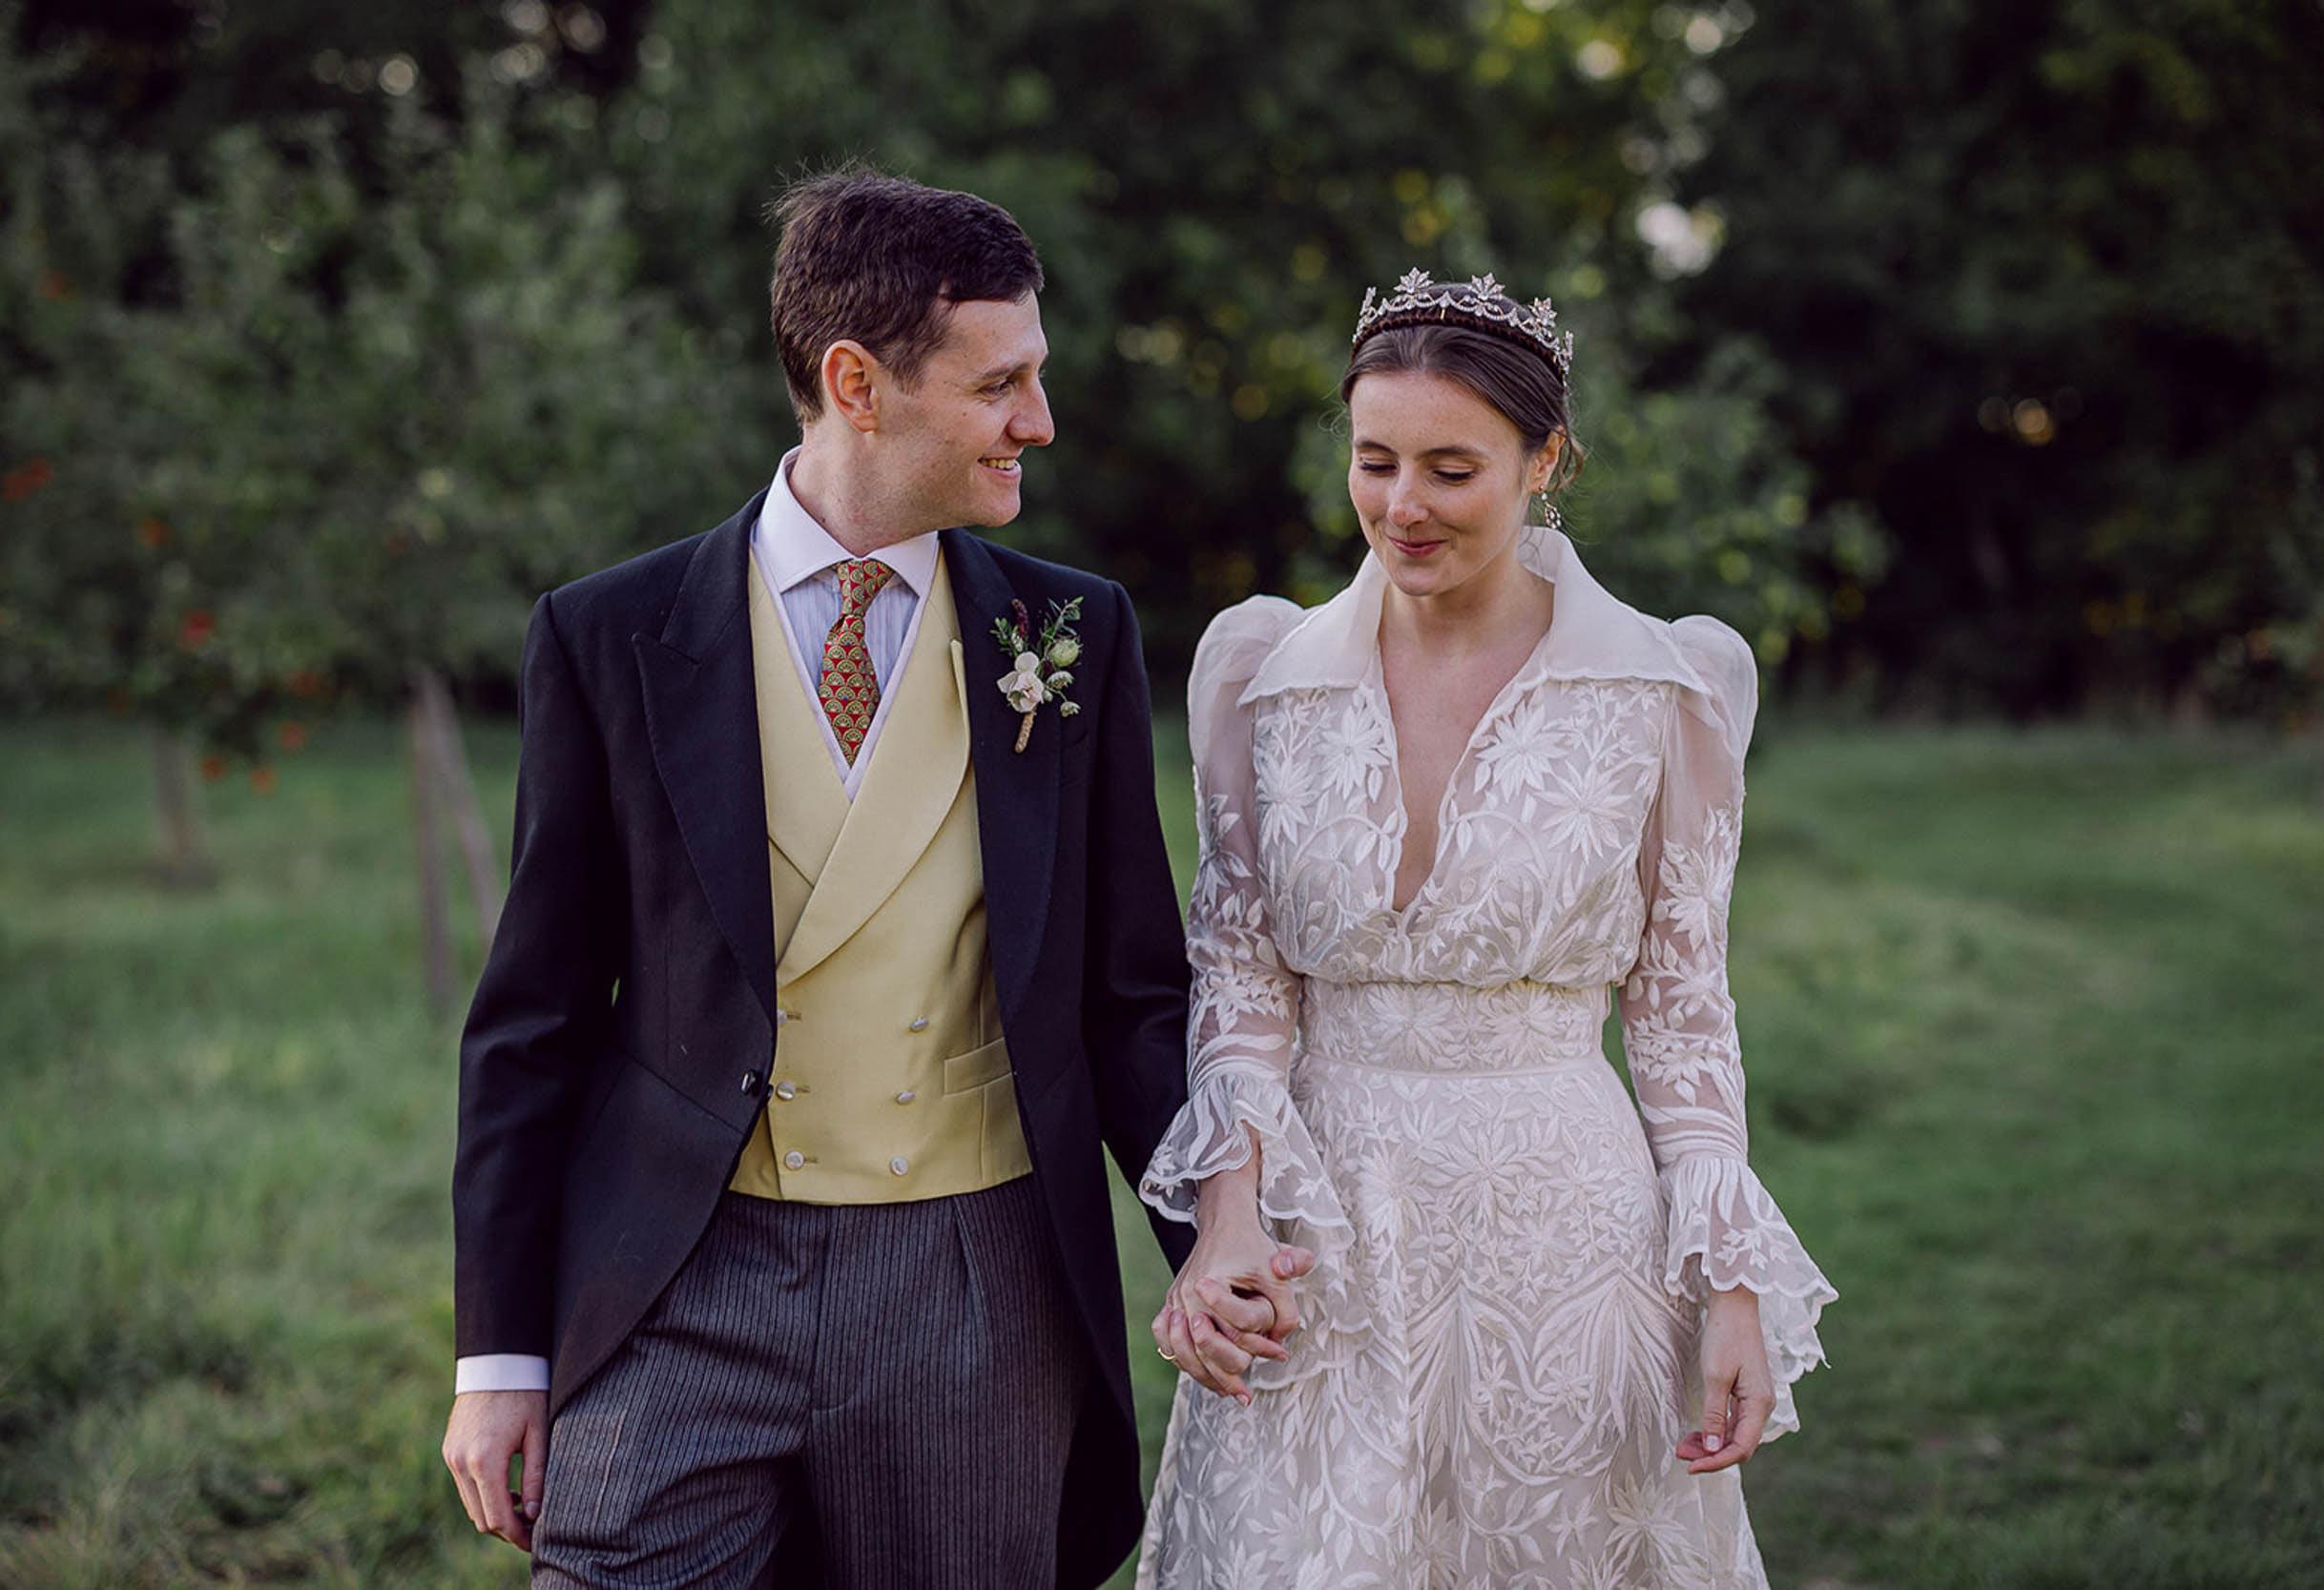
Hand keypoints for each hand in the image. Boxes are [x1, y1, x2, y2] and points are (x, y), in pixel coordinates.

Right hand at [443, 1390, 547, 1550]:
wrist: (495, 1362)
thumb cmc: (524, 1394)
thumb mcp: (538, 1434)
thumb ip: (536, 1476)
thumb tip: (535, 1513)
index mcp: (485, 1460)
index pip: (498, 1517)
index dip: (517, 1535)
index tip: (535, 1540)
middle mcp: (461, 1462)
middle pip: (480, 1518)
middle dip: (506, 1529)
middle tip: (532, 1528)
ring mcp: (451, 1457)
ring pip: (470, 1505)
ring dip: (494, 1513)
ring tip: (524, 1507)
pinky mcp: (449, 1450)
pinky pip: (463, 1487)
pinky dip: (483, 1496)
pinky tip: (507, 1489)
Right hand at [1150, 1140, 1314, 1404]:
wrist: (1224, 1222)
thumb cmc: (1252, 1246)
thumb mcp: (1277, 1270)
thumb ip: (1286, 1305)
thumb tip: (1283, 1341)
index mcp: (1209, 1285)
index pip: (1234, 1329)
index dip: (1261, 1345)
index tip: (1281, 1355)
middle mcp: (1185, 1295)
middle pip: (1202, 1349)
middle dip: (1226, 1374)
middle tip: (1246, 1393)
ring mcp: (1174, 1301)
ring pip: (1182, 1353)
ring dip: (1204, 1378)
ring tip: (1229, 1393)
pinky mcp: (1170, 1304)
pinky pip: (1168, 1343)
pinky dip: (1184, 1362)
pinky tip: (1205, 1377)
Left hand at [1677, 1288, 1774, 1473]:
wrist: (1735, 1305)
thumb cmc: (1725, 1336)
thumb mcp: (1715, 1376)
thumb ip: (1714, 1415)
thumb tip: (1713, 1448)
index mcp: (1760, 1403)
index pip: (1741, 1447)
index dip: (1717, 1462)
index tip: (1691, 1467)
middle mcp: (1763, 1405)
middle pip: (1739, 1444)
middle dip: (1711, 1455)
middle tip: (1681, 1456)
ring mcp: (1756, 1399)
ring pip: (1735, 1434)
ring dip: (1712, 1444)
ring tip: (1684, 1446)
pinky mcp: (1748, 1392)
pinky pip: (1734, 1421)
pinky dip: (1716, 1430)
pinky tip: (1698, 1433)